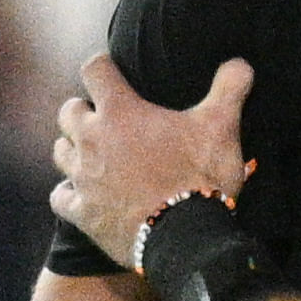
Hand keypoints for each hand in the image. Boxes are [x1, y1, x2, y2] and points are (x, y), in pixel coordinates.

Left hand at [50, 55, 252, 267]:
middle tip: (102, 117)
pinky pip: (59, 196)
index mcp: (121, 112)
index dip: (102, 67)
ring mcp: (83, 177)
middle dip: (82, 110)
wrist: (185, 237)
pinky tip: (81, 195)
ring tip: (91, 153)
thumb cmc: (200, 176)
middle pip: (68, 111)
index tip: (111, 71)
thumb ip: (229, 88)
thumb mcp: (222, 126)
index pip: (94, 70)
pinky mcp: (81, 212)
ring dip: (72, 148)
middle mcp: (92, 139)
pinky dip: (68, 193)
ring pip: (59, 152)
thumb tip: (241, 64)